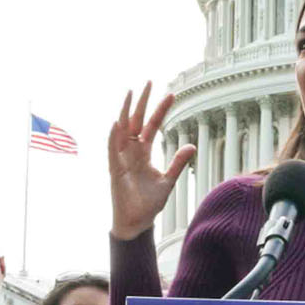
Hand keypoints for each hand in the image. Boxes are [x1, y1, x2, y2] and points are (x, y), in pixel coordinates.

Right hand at [109, 82, 195, 240]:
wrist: (137, 223)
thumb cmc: (149, 203)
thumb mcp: (168, 180)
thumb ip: (178, 163)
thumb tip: (191, 145)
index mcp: (143, 152)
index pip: (152, 125)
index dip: (161, 110)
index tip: (171, 93)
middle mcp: (131, 151)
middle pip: (136, 120)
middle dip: (143, 102)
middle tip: (150, 81)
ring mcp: (121, 159)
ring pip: (122, 129)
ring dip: (126, 112)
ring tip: (131, 93)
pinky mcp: (114, 169)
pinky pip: (112, 149)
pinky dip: (114, 136)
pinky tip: (117, 122)